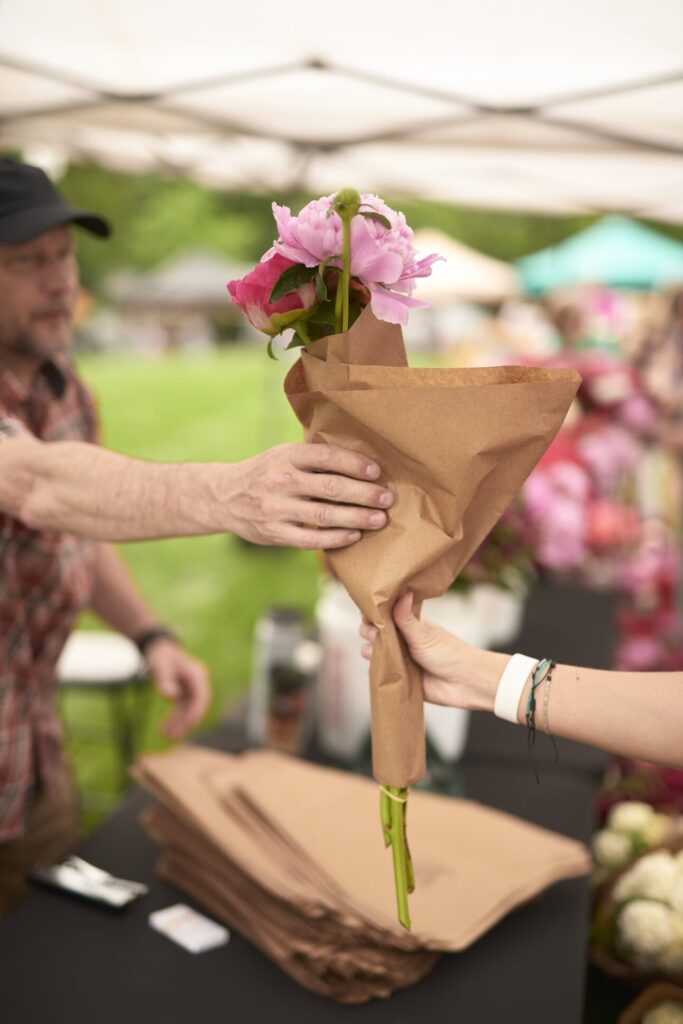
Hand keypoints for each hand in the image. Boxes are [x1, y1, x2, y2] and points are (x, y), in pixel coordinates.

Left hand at [144, 639, 210, 739]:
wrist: (158, 649)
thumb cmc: (160, 656)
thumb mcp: (160, 666)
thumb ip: (165, 680)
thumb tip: (171, 696)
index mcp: (197, 674)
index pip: (201, 697)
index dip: (196, 712)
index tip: (188, 724)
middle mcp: (198, 683)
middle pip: (196, 706)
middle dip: (186, 722)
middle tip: (172, 736)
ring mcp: (192, 689)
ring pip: (189, 711)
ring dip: (179, 724)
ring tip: (164, 735)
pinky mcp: (184, 693)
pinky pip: (182, 710)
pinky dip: (175, 720)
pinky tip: (164, 729)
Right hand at [226, 443, 393, 549]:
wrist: (224, 497)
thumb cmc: (266, 473)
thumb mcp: (282, 456)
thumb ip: (313, 458)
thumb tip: (360, 461)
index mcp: (286, 456)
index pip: (326, 457)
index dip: (354, 463)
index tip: (376, 471)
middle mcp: (281, 481)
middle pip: (330, 487)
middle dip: (363, 493)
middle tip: (387, 498)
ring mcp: (276, 509)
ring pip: (323, 515)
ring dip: (355, 518)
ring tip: (378, 519)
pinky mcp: (274, 533)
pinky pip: (310, 539)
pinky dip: (335, 538)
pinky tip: (353, 536)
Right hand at [359, 592, 505, 711]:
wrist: (463, 683)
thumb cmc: (448, 653)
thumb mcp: (423, 634)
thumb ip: (406, 618)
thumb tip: (402, 592)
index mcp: (406, 623)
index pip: (382, 612)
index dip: (371, 611)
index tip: (366, 612)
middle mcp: (399, 638)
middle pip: (370, 631)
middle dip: (368, 631)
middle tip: (376, 633)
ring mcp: (396, 657)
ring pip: (369, 651)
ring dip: (370, 651)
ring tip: (382, 653)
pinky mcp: (396, 675)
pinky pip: (376, 671)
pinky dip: (374, 669)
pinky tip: (380, 667)